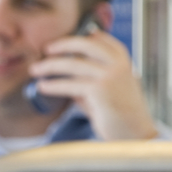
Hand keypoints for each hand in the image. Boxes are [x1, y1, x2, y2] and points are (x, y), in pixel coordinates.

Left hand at [30, 31, 158, 140]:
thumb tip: (63, 72)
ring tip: (35, 70)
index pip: (102, 40)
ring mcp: (109, 76)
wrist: (136, 134)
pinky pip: (69, 84)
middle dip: (63, 44)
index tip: (64, 40)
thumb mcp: (108, 88)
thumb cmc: (120, 113)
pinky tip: (42, 87)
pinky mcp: (99, 90)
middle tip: (46, 49)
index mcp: (123, 61)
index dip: (82, 37)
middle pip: (86, 45)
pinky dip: (53, 85)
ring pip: (73, 64)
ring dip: (50, 66)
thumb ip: (90, 76)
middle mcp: (118, 65)